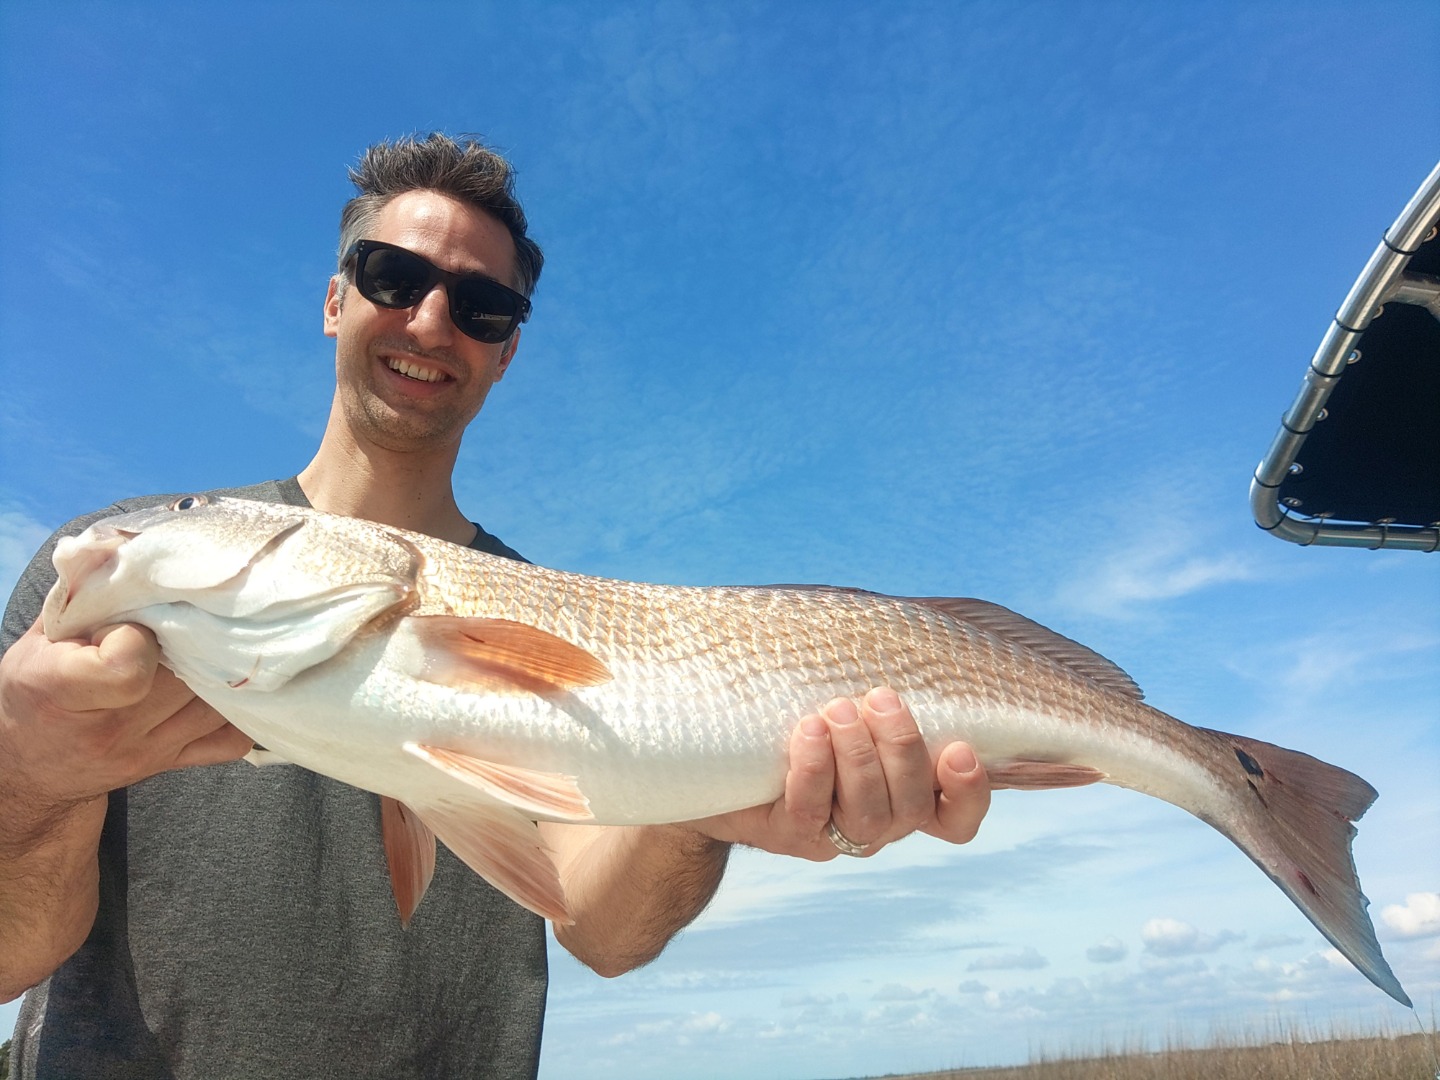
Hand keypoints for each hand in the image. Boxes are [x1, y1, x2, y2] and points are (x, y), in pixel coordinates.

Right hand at [0, 619, 251, 813]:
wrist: (31, 764)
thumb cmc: (36, 689)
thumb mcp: (40, 639)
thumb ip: (83, 595)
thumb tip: (129, 545)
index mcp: (63, 689)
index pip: (128, 664)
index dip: (142, 635)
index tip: (133, 624)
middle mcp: (109, 728)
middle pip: (185, 674)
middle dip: (194, 640)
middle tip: (186, 625)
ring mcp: (146, 752)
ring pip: (217, 702)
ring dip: (221, 669)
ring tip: (207, 648)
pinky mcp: (173, 764)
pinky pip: (232, 741)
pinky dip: (240, 710)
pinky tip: (224, 685)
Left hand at [694, 687, 989, 859]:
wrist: (721, 751)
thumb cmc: (797, 711)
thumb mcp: (844, 693)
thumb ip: (878, 680)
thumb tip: (899, 623)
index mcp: (904, 794)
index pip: (955, 818)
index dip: (967, 793)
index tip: (958, 749)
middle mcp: (879, 823)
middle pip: (911, 806)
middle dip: (902, 749)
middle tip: (880, 698)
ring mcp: (835, 836)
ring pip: (868, 814)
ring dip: (858, 758)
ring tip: (838, 709)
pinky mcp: (790, 836)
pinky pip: (811, 812)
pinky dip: (815, 770)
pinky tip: (809, 731)